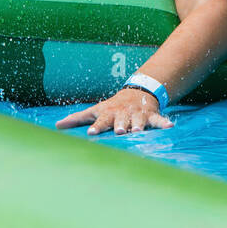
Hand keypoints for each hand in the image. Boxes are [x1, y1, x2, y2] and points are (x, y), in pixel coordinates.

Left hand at [55, 87, 174, 134]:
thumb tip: (56, 126)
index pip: (100, 121)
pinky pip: (158, 120)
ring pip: (138, 121)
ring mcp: (137, 114)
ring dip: (139, 125)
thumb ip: (77, 119)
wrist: (135, 93)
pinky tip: (169, 126)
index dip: (96, 127)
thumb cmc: (111, 108)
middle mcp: (123, 114)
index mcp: (108, 114)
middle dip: (120, 125)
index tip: (91, 133)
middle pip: (121, 120)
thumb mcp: (95, 110)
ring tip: (139, 131)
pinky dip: (163, 123)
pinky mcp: (150, 115)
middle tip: (120, 131)